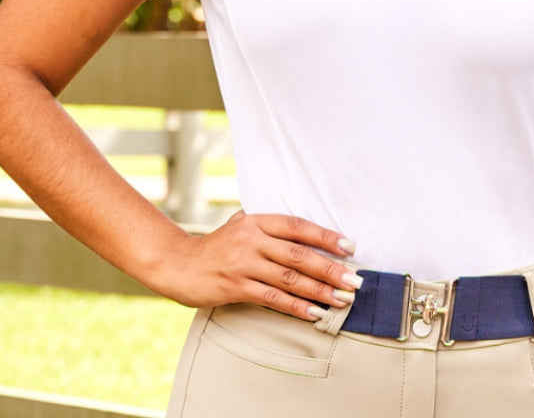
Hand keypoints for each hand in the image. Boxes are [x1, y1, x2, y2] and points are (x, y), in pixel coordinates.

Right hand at [152, 211, 361, 320]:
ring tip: (342, 300)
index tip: (349, 247)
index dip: (325, 236)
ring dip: (319, 291)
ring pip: (289, 279)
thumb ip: (268, 226)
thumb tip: (305, 231)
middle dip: (330, 269)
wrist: (178, 263)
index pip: (298, 226)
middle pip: (299, 255)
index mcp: (256, 220)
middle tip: (355, 280)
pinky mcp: (236, 287)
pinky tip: (314, 313)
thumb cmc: (217, 245)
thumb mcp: (240, 224)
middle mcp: (252, 240)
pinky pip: (272, 298)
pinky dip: (296, 307)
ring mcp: (243, 264)